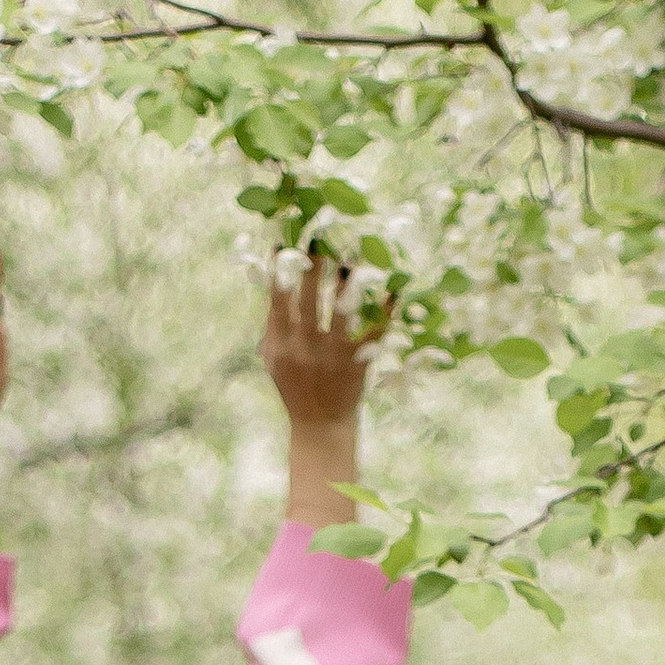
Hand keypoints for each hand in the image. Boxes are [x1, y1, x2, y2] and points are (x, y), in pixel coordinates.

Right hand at [262, 252, 385, 438]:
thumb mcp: (274, 363)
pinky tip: (393, 290)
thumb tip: (271, 290)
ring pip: (341, 310)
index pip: (277, 300)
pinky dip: (384, 310)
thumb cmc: (295, 389)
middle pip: (308, 298)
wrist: (320, 426)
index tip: (282, 244)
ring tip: (352, 258)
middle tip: (321, 238)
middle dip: (313, 266)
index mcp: (281, 345)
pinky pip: (373, 331)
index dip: (279, 271)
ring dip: (347, 282)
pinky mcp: (357, 363)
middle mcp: (304, 348)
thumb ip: (271, 331)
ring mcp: (331, 355)